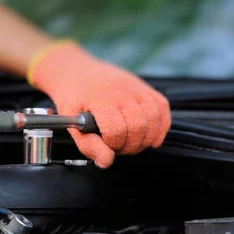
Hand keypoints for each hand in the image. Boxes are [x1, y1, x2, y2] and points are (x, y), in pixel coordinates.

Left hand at [28, 40, 170, 167]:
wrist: (77, 71)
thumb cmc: (73, 98)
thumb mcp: (71, 122)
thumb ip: (88, 144)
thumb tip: (106, 162)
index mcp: (100, 99)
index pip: (116, 130)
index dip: (113, 144)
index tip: (106, 146)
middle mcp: (121, 91)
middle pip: (138, 126)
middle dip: (129, 145)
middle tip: (118, 147)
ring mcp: (136, 87)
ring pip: (154, 118)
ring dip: (145, 138)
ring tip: (131, 143)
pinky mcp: (145, 87)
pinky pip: (162, 108)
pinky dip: (160, 126)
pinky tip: (150, 137)